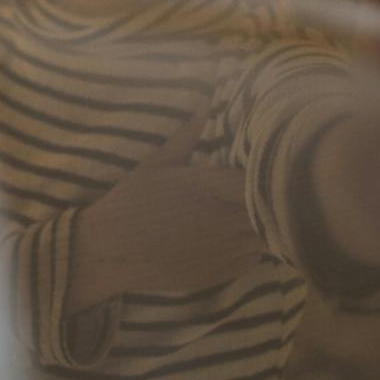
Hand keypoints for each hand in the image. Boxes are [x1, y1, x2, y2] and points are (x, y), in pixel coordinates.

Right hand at [71, 113, 264, 308]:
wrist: (111, 252)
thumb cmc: (130, 204)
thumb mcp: (154, 164)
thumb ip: (185, 137)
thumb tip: (205, 107)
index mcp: (208, 186)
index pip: (257, 179)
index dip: (264, 174)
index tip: (261, 168)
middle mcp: (223, 218)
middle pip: (268, 209)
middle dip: (268, 200)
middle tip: (264, 191)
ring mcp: (224, 249)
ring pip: (266, 236)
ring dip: (263, 225)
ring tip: (250, 214)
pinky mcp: (221, 273)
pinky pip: (254, 259)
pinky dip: (253, 248)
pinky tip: (237, 238)